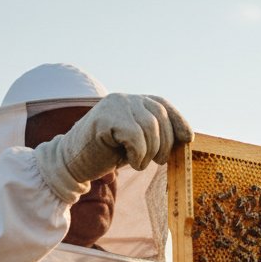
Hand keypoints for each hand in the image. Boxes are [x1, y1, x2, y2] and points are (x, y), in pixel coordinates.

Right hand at [34, 93, 192, 201]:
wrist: (73, 162)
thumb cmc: (106, 154)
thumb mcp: (135, 142)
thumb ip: (154, 134)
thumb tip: (184, 139)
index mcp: (133, 102)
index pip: (163, 105)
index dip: (178, 121)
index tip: (187, 139)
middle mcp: (125, 98)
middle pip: (159, 117)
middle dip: (165, 143)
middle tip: (159, 161)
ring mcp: (114, 105)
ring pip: (149, 127)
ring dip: (149, 152)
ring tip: (139, 163)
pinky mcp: (105, 117)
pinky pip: (135, 135)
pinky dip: (138, 153)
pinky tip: (130, 161)